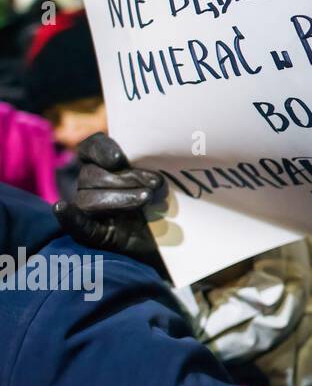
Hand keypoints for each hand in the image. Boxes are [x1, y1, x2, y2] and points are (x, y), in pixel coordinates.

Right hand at [53, 133, 166, 262]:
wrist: (176, 237)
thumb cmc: (169, 200)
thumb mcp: (163, 178)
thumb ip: (153, 164)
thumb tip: (155, 156)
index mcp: (107, 166)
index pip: (91, 148)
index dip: (101, 150)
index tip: (118, 160)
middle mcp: (94, 186)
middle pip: (91, 175)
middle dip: (125, 179)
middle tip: (154, 186)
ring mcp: (93, 211)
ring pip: (88, 198)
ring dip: (121, 198)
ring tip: (147, 199)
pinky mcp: (96, 234)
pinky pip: (77, 226)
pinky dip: (70, 217)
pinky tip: (61, 208)